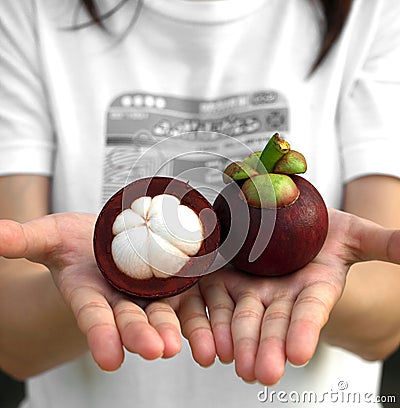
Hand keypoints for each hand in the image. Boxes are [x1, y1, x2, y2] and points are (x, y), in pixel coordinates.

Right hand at [0, 213, 210, 370]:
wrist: (104, 240)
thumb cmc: (74, 241)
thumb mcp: (51, 235)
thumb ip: (26, 240)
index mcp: (89, 293)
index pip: (92, 316)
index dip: (99, 335)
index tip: (108, 359)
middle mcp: (118, 300)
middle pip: (130, 319)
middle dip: (141, 335)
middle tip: (157, 350)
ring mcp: (145, 294)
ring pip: (160, 313)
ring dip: (171, 329)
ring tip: (181, 345)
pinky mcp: (168, 284)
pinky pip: (184, 298)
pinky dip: (194, 314)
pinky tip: (208, 328)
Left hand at [197, 208, 399, 384]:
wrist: (287, 223)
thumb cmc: (326, 231)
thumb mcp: (354, 234)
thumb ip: (384, 245)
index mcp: (313, 289)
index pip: (310, 312)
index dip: (304, 330)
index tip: (298, 354)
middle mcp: (282, 296)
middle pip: (273, 323)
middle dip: (268, 348)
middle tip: (261, 374)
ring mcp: (252, 290)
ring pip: (242, 318)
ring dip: (237, 342)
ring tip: (235, 364)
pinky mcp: (226, 280)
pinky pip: (215, 300)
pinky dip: (210, 321)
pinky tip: (207, 343)